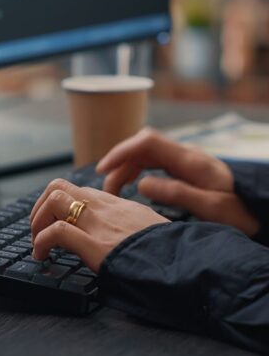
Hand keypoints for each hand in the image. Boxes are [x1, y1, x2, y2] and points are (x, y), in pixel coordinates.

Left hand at [29, 179, 166, 271]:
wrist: (191, 265)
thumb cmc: (175, 252)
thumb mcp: (152, 229)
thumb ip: (131, 225)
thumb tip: (119, 233)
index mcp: (120, 205)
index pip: (79, 190)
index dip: (59, 203)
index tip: (54, 221)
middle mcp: (107, 208)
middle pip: (58, 186)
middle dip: (40, 206)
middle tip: (38, 229)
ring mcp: (101, 224)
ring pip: (54, 199)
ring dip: (37, 221)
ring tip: (38, 245)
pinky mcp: (97, 246)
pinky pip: (57, 232)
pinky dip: (42, 242)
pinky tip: (42, 256)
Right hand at [96, 128, 258, 236]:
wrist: (263, 212)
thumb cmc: (241, 214)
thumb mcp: (211, 208)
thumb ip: (176, 193)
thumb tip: (140, 184)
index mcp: (191, 160)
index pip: (147, 142)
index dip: (121, 152)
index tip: (103, 170)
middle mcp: (186, 155)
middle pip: (142, 147)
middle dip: (119, 163)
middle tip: (107, 190)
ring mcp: (186, 161)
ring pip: (145, 154)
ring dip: (126, 169)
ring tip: (115, 192)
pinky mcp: (185, 169)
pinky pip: (153, 163)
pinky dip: (136, 171)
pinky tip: (131, 187)